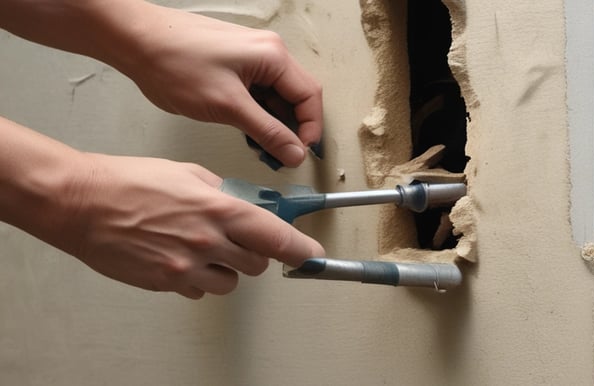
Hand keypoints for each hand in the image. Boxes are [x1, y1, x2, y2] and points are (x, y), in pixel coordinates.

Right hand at [61, 154, 324, 298]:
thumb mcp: (188, 173)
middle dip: (254, 253)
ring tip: (203, 247)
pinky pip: (197, 290)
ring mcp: (186, 267)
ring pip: (229, 283)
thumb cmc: (130, 182)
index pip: (275, 237)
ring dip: (226, 269)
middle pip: (257, 265)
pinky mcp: (165, 283)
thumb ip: (223, 192)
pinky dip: (196, 278)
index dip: (300, 249)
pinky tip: (179, 256)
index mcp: (218, 210)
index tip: (312, 255)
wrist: (82, 204)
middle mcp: (207, 242)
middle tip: (238, 239)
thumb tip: (245, 204)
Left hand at [117, 4, 322, 166]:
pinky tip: (246, 130)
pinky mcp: (235, 63)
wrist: (135, 40)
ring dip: (274, 123)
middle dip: (292, 128)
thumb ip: (267, 132)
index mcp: (273, 56)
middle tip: (281, 155)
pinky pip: (259, 91)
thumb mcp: (228, 106)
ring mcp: (251, 56)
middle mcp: (268, 52)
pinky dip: (258, 113)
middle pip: (296, 96)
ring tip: (260, 147)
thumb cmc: (174, 62)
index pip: (309, 96)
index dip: (310, 129)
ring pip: (277, 96)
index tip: (300, 153)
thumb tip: (294, 152)